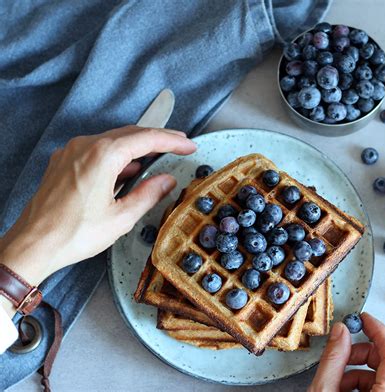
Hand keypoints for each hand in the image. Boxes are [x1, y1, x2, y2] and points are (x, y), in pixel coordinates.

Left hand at [0, 125, 195, 287]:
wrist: (33, 244)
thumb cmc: (74, 234)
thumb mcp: (121, 217)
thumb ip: (148, 194)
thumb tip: (167, 181)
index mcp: (102, 155)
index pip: (147, 139)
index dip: (172, 140)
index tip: (189, 145)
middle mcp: (84, 146)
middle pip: (130, 134)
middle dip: (157, 139)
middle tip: (179, 145)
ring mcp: (71, 152)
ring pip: (113, 141)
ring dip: (137, 148)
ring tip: (158, 157)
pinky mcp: (63, 162)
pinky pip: (96, 151)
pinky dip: (117, 156)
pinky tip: (127, 170)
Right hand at [309, 312, 384, 391]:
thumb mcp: (324, 391)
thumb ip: (333, 359)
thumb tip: (341, 331)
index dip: (379, 331)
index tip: (365, 319)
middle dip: (368, 351)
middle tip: (346, 348)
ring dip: (363, 369)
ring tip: (338, 377)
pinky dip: (365, 384)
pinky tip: (342, 388)